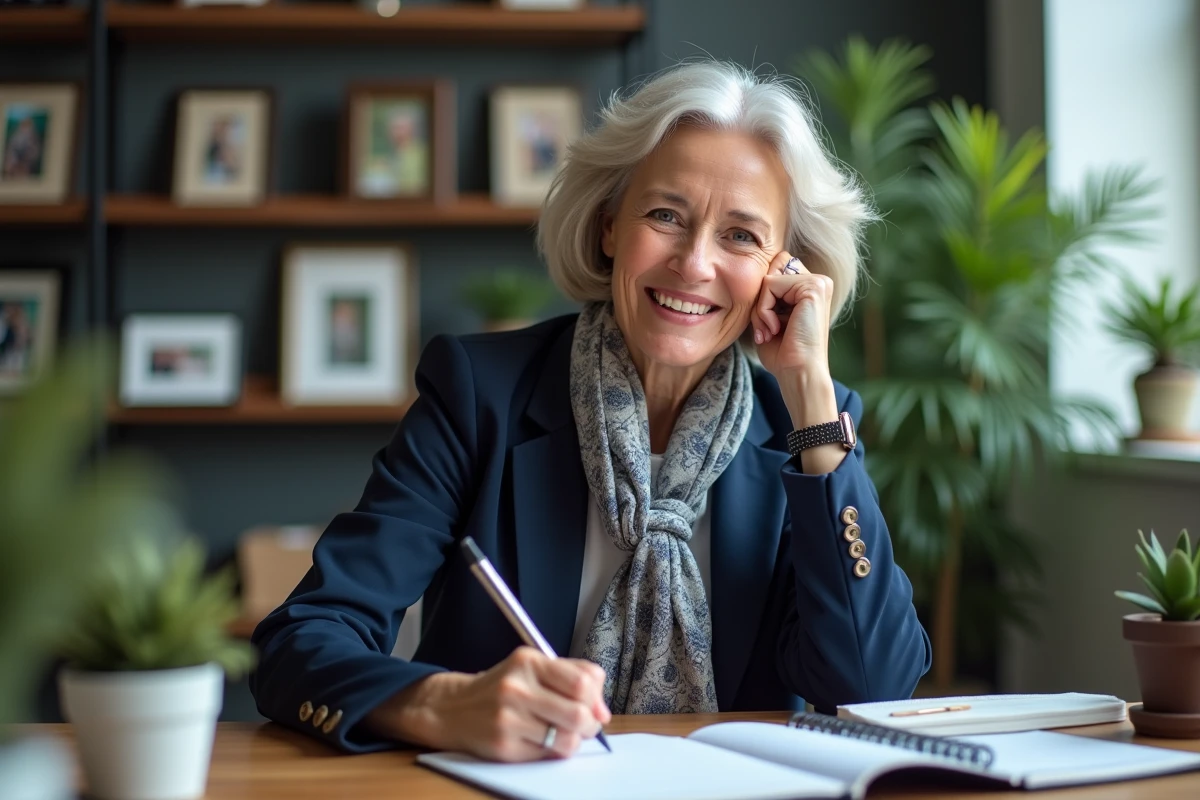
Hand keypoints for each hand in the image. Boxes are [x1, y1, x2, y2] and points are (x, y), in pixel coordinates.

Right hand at [367, 647, 610, 761]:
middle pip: (578, 713)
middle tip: (585, 725)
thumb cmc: (502, 688)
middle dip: (590, 724)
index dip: (596, 699)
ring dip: (574, 741)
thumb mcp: (533, 668)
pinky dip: (553, 751)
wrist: (453, 708)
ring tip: (564, 735)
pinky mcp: (503, 746)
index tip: (594, 707)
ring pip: (567, 739)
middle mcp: (517, 687)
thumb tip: (602, 711)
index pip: (583, 681)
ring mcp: (508, 718)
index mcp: (529, 661)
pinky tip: (542, 741)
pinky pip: (547, 755)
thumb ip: (572, 678)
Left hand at [751, 250, 833, 379]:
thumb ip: (766, 294)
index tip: (769, 327)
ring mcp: (818, 283)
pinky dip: (764, 310)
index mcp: (810, 289)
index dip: (763, 297)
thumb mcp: (770, 317)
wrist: (798, 372)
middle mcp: (818, 282)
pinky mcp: (813, 287)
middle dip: (761, 302)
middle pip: (770, 271)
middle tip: (768, 330)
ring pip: (768, 280)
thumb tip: (758, 274)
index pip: (774, 271)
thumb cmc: (782, 353)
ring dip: (761, 309)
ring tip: (771, 332)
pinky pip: (769, 285)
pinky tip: (776, 329)